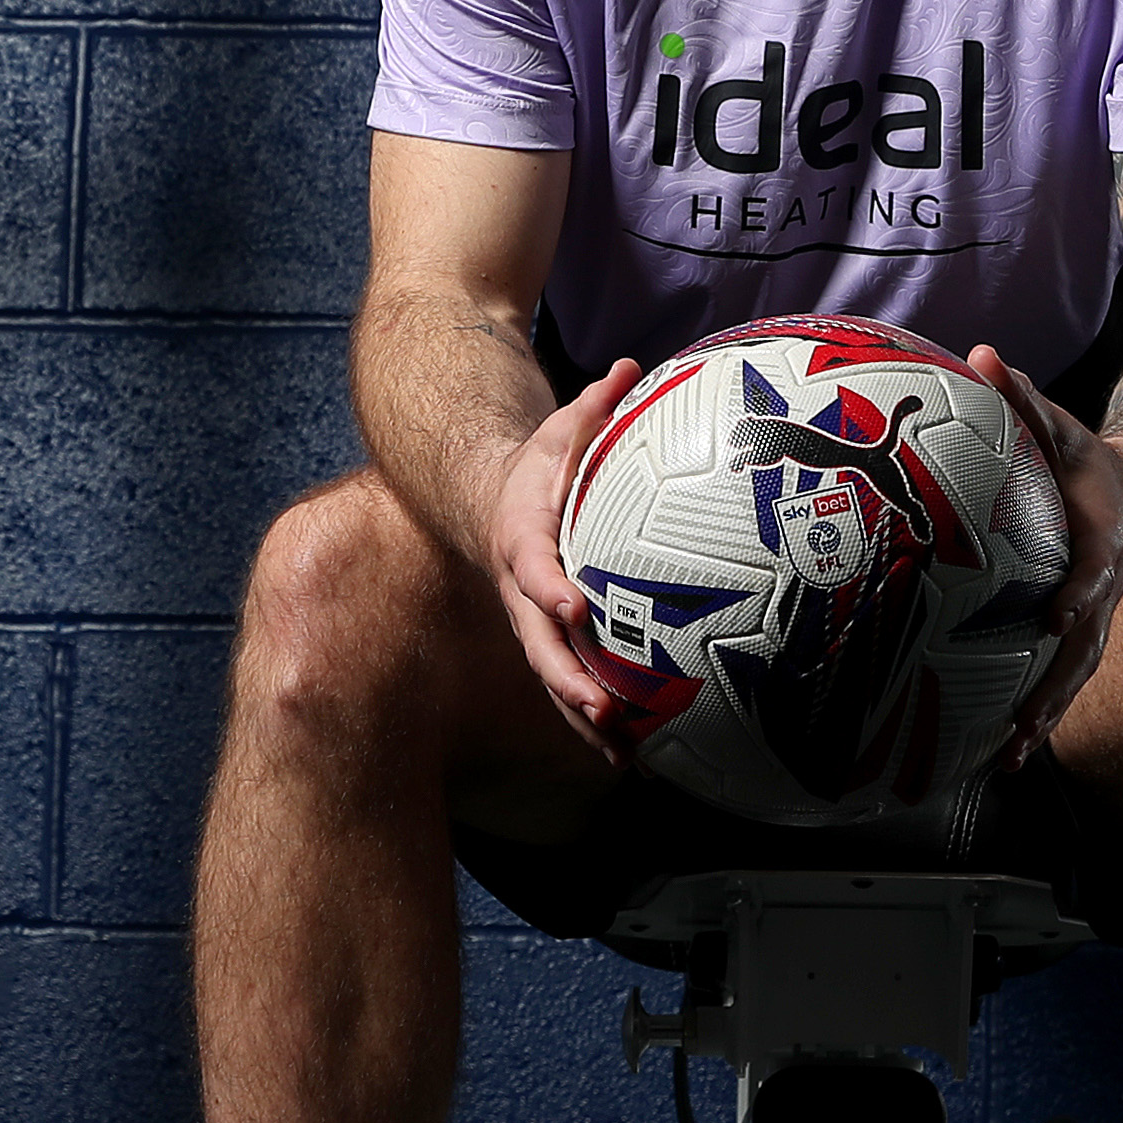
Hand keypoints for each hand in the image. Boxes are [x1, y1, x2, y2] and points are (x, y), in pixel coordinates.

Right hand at [488, 356, 645, 759]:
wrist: (492, 498)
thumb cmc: (539, 462)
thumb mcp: (561, 427)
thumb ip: (593, 405)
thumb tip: (630, 365)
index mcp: (521, 533)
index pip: (531, 563)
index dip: (547, 586)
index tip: (572, 605)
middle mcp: (522, 585)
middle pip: (537, 639)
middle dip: (565, 677)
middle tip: (599, 707)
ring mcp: (533, 617)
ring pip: (553, 673)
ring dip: (581, 714)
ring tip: (620, 755)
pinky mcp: (551, 636)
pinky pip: (571, 679)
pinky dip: (594, 720)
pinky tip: (630, 757)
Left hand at [966, 344, 1122, 768]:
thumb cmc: (1085, 459)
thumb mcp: (1061, 424)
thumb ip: (1024, 397)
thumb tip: (980, 353)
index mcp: (1102, 543)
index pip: (1094, 571)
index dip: (1080, 593)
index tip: (1057, 613)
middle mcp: (1100, 593)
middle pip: (1085, 646)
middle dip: (1057, 685)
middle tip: (1027, 721)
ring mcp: (1092, 622)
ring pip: (1072, 677)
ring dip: (1044, 717)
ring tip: (1009, 758)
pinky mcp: (1077, 637)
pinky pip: (1056, 682)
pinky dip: (1034, 719)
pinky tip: (1001, 758)